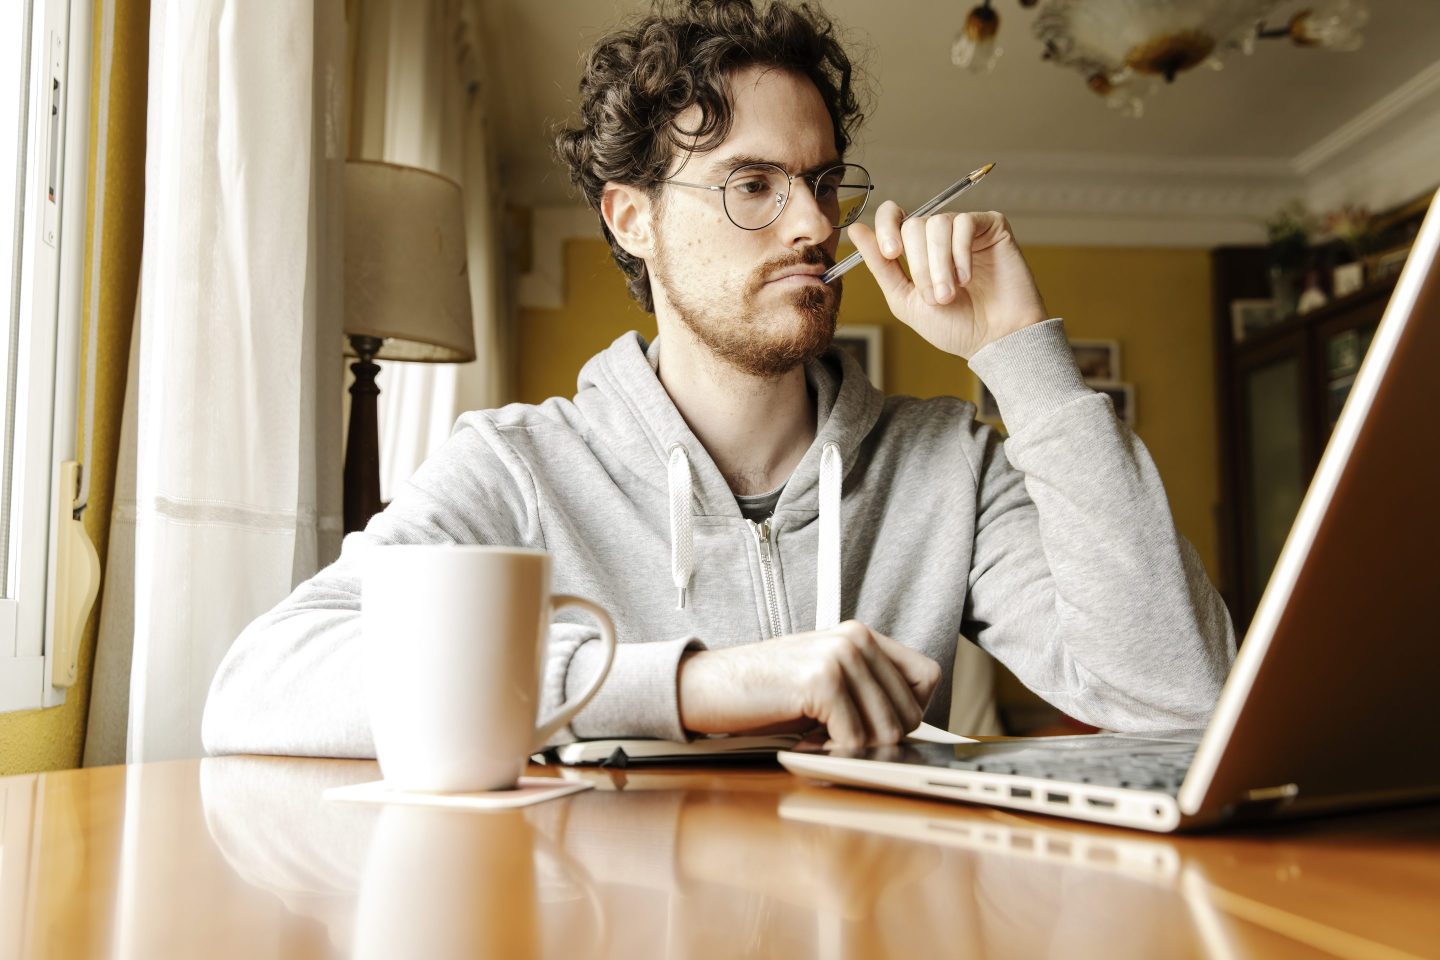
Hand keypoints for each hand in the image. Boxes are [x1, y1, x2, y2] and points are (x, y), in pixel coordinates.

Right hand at [677, 621, 942, 747]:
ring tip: (818, 742)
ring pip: (886, 730)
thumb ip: (864, 690)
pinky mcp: (822, 680)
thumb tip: (905, 730)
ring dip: (854, 750)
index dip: (910, 711)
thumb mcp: (823, 681)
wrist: (708, 686)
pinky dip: (832, 754)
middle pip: (909, 712)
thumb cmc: (763, 692)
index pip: (927, 678)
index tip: (876, 728)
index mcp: (860, 636)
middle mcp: (856, 639)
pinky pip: (854, 739)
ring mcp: (840, 656)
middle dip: (879, 741)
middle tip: (837, 742)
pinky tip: (804, 743)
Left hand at [847, 204, 1049, 358]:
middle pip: (913, 224)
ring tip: (952, 292)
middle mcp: (939, 235)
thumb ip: (880, 266)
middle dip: (920, 265)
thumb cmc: (953, 326)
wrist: (994, 340)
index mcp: (916, 250)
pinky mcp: (991, 226)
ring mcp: (965, 229)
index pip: (893, 215)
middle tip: (936, 297)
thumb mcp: (905, 299)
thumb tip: (856, 229)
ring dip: (940, 264)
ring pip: (937, 223)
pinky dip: (961, 253)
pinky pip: (964, 223)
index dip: (887, 227)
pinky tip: (968, 277)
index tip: (892, 254)